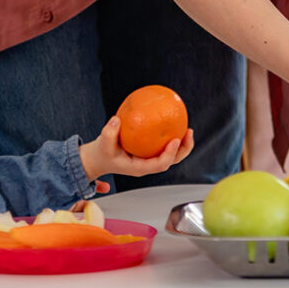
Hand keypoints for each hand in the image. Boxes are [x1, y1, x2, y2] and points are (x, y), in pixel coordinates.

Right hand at [79, 117, 194, 182]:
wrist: (100, 159)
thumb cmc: (102, 153)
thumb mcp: (102, 144)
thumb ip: (108, 133)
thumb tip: (117, 119)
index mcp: (139, 168)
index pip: (159, 165)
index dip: (170, 154)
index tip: (175, 140)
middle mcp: (147, 165)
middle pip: (171, 161)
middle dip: (183, 149)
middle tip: (189, 132)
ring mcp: (149, 160)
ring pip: (171, 155)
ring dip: (182, 144)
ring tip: (188, 129)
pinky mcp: (149, 153)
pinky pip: (163, 146)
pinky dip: (171, 136)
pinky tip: (173, 122)